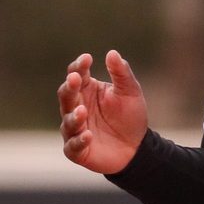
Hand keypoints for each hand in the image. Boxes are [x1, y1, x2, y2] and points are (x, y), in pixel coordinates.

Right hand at [57, 50, 147, 173]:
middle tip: (74, 79)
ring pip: (68, 121)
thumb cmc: (130, 116)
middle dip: (70, 87)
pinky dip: (79, 141)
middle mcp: (76, 107)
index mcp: (86, 89)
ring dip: (74, 116)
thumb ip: (121, 73)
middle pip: (66, 95)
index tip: (87, 58)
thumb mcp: (130, 92)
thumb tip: (112, 53)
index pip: (77, 74)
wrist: (137, 146)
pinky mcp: (77, 150)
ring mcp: (74, 129)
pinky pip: (73, 145)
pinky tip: (88, 135)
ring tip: (83, 110)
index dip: (79, 66)